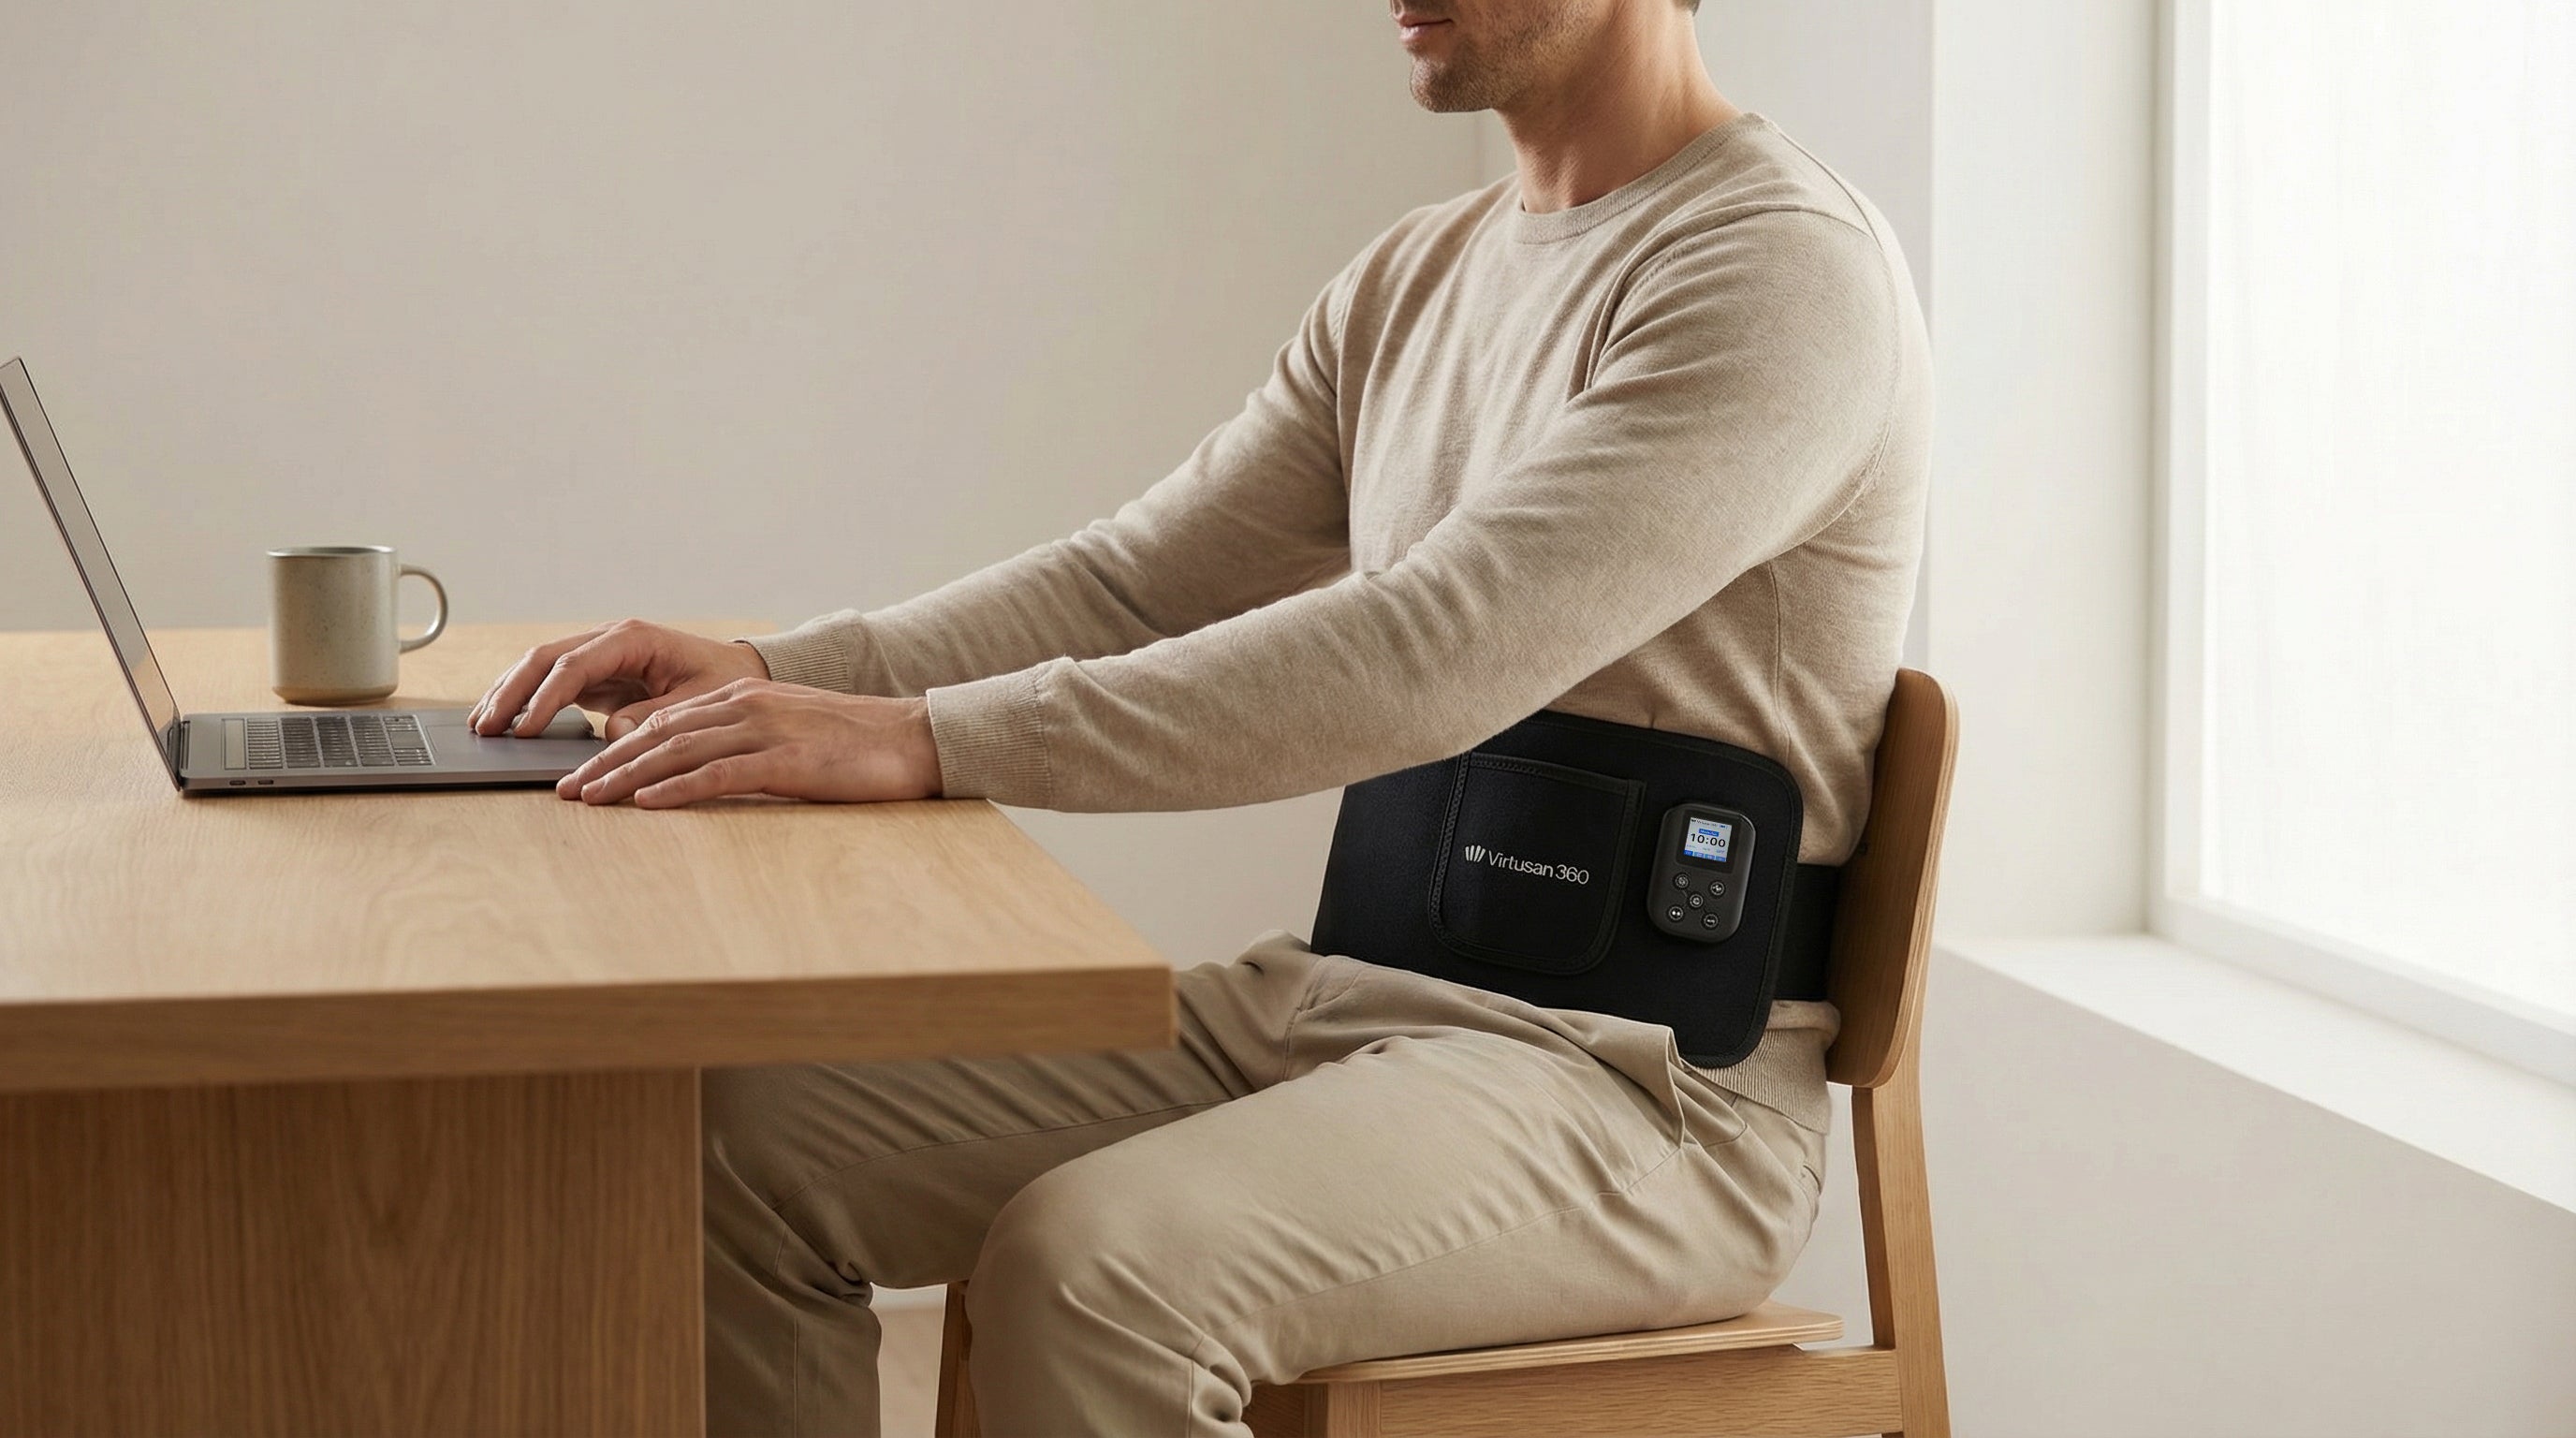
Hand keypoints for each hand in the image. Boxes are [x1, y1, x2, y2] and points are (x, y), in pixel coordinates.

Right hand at [470, 619, 770, 738]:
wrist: (738, 672)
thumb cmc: (721, 682)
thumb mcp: (697, 703)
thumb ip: (655, 716)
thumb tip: (613, 735)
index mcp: (632, 639)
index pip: (573, 664)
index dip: (546, 697)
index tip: (525, 728)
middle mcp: (608, 640)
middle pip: (544, 658)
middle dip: (512, 691)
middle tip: (486, 726)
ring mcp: (599, 656)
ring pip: (540, 667)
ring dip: (509, 694)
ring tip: (481, 725)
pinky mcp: (596, 675)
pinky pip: (551, 684)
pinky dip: (526, 701)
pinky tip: (505, 722)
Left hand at [554, 680, 942, 807]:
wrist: (916, 739)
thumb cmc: (860, 745)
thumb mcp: (794, 735)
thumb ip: (748, 744)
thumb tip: (705, 771)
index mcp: (746, 700)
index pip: (666, 721)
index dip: (619, 747)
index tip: (585, 772)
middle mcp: (746, 708)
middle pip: (658, 734)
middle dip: (606, 763)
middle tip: (567, 790)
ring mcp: (765, 731)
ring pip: (677, 752)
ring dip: (627, 777)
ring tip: (590, 799)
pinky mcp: (786, 761)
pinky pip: (718, 774)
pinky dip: (676, 789)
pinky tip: (646, 804)